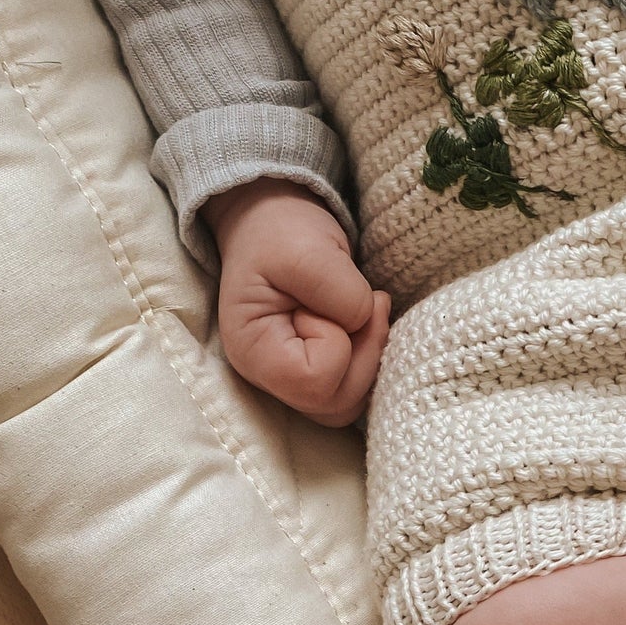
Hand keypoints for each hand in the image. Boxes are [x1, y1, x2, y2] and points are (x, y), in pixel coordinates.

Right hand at [203, 179, 389, 426]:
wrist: (272, 220)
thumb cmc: (280, 233)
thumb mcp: (307, 250)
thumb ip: (340, 291)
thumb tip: (366, 322)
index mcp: (253, 352)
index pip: (314, 381)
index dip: (337, 343)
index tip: (326, 300)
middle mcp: (269, 377)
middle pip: (335, 404)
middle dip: (365, 353)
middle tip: (367, 301)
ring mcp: (292, 379)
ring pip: (348, 405)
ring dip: (372, 356)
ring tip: (366, 309)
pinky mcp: (318, 372)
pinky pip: (355, 389)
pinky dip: (371, 358)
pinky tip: (366, 321)